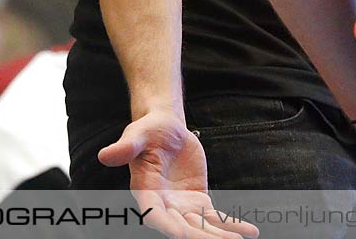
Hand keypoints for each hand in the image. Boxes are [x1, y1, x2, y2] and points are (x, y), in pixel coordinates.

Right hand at [98, 109, 256, 238]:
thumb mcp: (137, 134)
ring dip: (219, 236)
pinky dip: (232, 225)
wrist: (166, 128)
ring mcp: (182, 207)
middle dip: (200, 238)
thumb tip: (105, 155)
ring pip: (201, 228)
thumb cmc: (148, 131)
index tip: (182, 235)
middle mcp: (163, 205)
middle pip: (181, 228)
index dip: (167, 226)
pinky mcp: (199, 203)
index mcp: (145, 192)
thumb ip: (126, 147)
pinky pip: (216, 218)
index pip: (154, 214)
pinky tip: (251, 231)